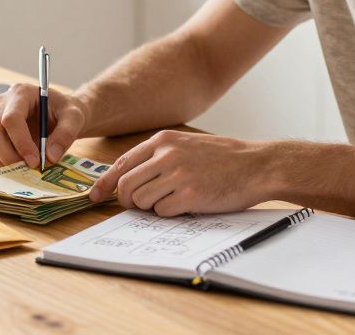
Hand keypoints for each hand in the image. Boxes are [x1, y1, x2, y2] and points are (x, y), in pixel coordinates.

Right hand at [0, 82, 88, 168]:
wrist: (61, 115)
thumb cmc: (65, 112)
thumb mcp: (74, 117)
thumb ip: (66, 134)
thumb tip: (51, 156)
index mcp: (21, 93)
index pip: (11, 119)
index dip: (21, 142)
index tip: (35, 161)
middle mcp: (3, 103)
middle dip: (8, 156)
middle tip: (28, 170)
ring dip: (3, 162)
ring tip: (25, 170)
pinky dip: (0, 163)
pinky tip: (18, 167)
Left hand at [88, 130, 272, 215]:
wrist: (257, 165)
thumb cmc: (223, 158)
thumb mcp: (187, 145)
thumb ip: (158, 157)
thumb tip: (129, 179)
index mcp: (163, 140)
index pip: (122, 164)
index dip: (105, 183)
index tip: (96, 196)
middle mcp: (166, 155)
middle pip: (126, 186)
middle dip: (129, 201)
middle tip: (141, 206)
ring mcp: (177, 175)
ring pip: (141, 201)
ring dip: (152, 208)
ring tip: (173, 200)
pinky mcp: (189, 195)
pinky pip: (162, 212)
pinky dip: (170, 214)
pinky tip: (187, 205)